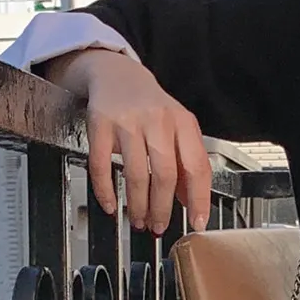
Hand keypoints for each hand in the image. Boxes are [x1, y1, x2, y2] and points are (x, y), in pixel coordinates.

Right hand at [43, 48, 211, 233]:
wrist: (116, 74)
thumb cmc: (151, 107)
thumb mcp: (177, 128)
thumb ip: (186, 162)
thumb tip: (190, 201)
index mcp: (182, 123)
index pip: (196, 167)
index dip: (198, 199)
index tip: (197, 222)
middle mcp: (157, 120)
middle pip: (164, 174)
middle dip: (162, 208)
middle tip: (159, 226)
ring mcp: (127, 122)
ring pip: (135, 174)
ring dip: (137, 205)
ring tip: (139, 220)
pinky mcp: (100, 124)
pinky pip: (102, 165)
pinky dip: (105, 190)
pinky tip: (111, 205)